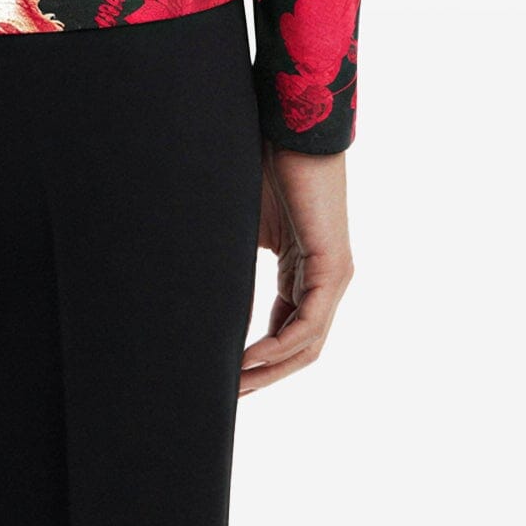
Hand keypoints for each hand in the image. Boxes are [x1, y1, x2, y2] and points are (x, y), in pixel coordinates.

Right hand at [240, 143, 352, 396]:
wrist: (291, 128)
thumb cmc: (265, 165)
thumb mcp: (243, 225)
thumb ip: (231, 259)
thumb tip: (191, 283)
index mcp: (305, 270)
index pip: (286, 331)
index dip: (257, 360)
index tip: (224, 376)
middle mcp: (325, 279)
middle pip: (299, 347)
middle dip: (263, 376)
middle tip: (228, 396)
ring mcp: (333, 275)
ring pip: (306, 343)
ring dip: (270, 370)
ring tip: (234, 385)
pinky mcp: (333, 266)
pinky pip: (309, 323)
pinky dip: (281, 346)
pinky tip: (251, 359)